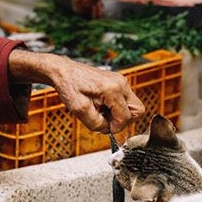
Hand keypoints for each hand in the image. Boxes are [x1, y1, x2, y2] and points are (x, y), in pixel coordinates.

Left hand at [9, 50, 144, 132]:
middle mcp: (121, 83)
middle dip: (123, 120)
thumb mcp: (79, 111)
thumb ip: (96, 124)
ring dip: (119, 114)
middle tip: (106, 120)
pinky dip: (116, 107)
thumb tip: (108, 129)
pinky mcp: (118, 81)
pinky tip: (102, 105)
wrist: (64, 72)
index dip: (116, 127)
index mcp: (112, 90)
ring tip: (102, 111)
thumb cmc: (69, 87)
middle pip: (137, 110)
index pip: (126, 117)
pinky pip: (125, 99)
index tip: (104, 127)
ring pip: (132, 106)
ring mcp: (121, 81)